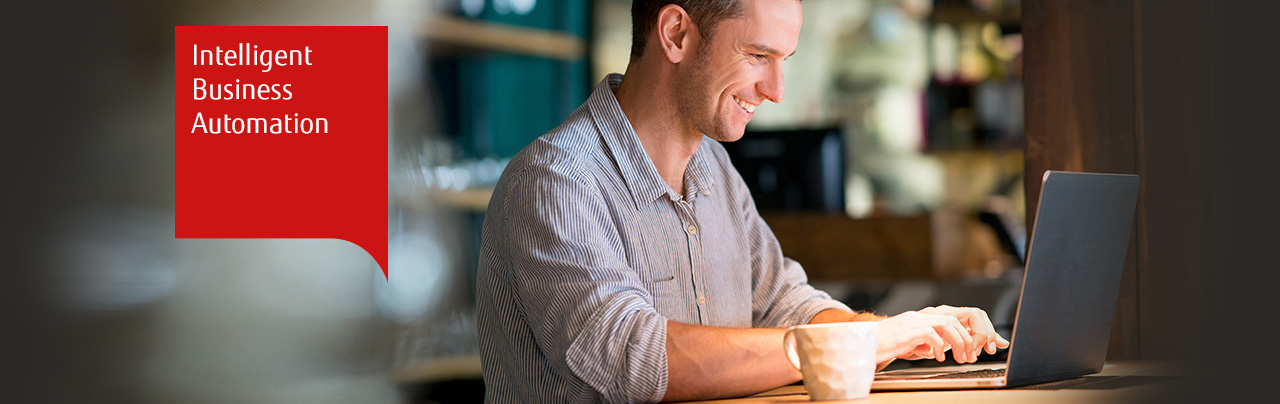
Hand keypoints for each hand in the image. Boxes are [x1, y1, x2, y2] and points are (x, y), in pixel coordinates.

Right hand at [875, 308, 1007, 363]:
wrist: (862, 344)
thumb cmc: (882, 345)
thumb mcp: (910, 343)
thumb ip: (926, 343)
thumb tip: (941, 349)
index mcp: (922, 318)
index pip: (953, 317)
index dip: (970, 329)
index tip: (980, 345)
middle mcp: (920, 315)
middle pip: (956, 318)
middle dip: (969, 337)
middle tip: (971, 356)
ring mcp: (915, 320)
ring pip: (948, 323)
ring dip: (959, 341)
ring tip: (960, 357)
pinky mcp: (909, 330)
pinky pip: (933, 334)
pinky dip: (940, 346)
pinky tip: (938, 357)